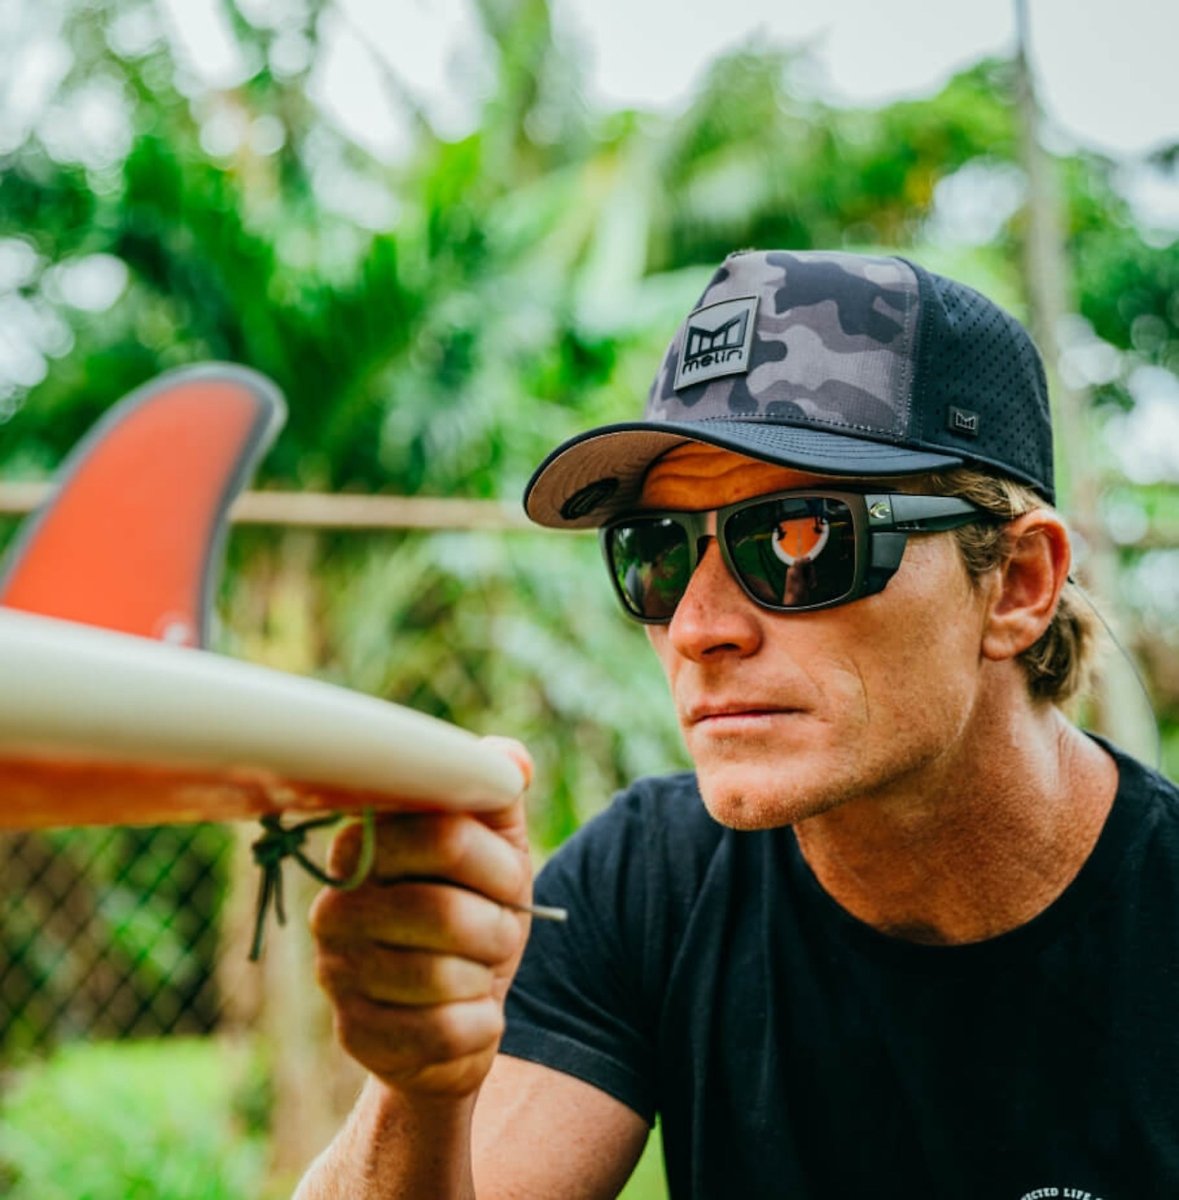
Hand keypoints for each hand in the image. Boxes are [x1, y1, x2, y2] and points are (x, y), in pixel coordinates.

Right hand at [310, 738, 533, 1097]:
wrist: (458, 1013)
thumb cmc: (475, 912)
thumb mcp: (496, 849)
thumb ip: (499, 796)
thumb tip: (513, 761)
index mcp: (363, 843)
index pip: (445, 837)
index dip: (499, 865)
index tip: (509, 879)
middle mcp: (334, 905)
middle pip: (445, 912)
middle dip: (497, 927)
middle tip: (501, 933)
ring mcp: (336, 973)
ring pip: (442, 976)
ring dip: (485, 976)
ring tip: (479, 971)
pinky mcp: (354, 1034)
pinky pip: (441, 1031)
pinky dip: (479, 1025)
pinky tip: (471, 1015)